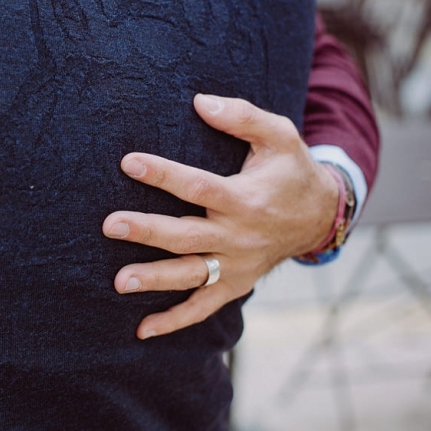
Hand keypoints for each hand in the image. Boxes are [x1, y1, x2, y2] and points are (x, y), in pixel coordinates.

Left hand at [103, 94, 339, 339]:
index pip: (198, 187)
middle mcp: (239, 236)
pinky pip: (203, 307)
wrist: (320, 216)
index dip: (163, 174)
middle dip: (147, 231)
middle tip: (110, 225)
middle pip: (187, 236)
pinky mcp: (236, 284)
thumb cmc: (291, 170)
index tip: (128, 162)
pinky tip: (142, 329)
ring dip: (155, 280)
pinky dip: (175, 320)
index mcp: (246, 199)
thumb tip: (200, 101)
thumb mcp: (279, 135)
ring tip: (119, 282)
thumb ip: (243, 117)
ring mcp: (237, 265)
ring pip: (191, 275)